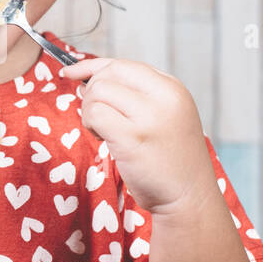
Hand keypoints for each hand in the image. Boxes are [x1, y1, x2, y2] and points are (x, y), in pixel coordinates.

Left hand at [60, 57, 216, 214]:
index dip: (92, 67)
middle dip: (91, 92)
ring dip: (89, 111)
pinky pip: (95, 114)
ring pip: (98, 92)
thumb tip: (86, 81)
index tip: (72, 73)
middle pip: (108, 74)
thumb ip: (133, 96)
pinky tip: (103, 139)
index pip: (123, 64)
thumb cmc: (171, 160)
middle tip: (96, 117)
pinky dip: (90, 124)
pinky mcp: (132, 137)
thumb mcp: (164, 116)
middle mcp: (164, 96)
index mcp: (172, 88)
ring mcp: (149, 116)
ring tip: (103, 131)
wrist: (190, 197)